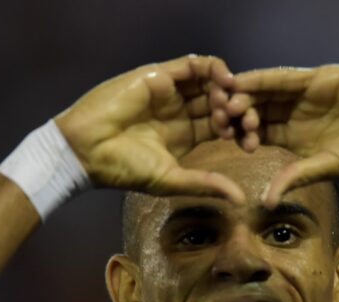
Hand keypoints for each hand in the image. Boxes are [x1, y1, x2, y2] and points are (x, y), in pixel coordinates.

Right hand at [54, 55, 244, 202]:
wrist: (89, 150)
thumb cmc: (125, 169)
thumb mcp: (172, 180)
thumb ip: (206, 184)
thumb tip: (240, 199)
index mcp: (188, 135)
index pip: (224, 126)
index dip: (241, 131)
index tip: (250, 143)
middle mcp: (182, 111)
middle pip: (222, 102)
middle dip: (240, 110)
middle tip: (247, 122)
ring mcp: (172, 92)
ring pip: (212, 82)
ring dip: (229, 90)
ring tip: (234, 104)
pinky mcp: (161, 75)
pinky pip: (194, 65)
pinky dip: (214, 69)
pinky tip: (226, 82)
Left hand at [229, 65, 338, 206]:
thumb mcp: (330, 165)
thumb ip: (297, 176)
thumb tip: (265, 201)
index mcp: (296, 139)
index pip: (260, 134)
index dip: (241, 135)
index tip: (224, 140)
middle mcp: (297, 116)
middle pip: (257, 111)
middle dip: (238, 114)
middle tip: (220, 118)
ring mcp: (306, 96)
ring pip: (267, 93)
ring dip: (247, 96)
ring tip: (227, 101)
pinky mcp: (317, 78)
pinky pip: (284, 78)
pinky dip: (263, 79)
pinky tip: (244, 81)